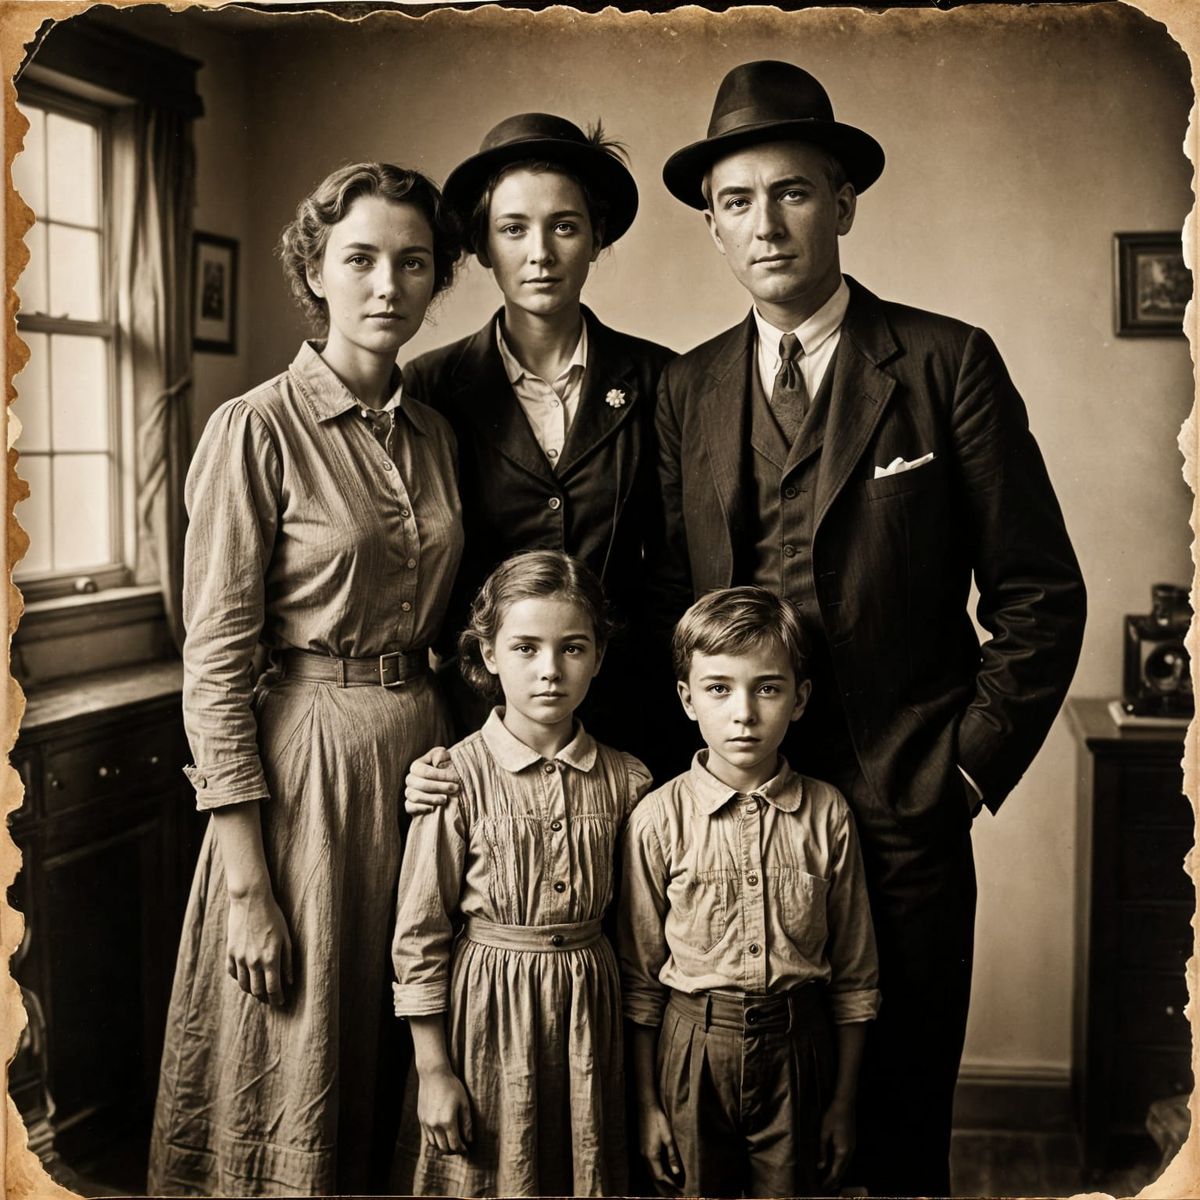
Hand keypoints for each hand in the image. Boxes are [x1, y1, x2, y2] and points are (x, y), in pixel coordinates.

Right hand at [226, 889, 292, 1006]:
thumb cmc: (273, 917)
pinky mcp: (230, 952)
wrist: (251, 900)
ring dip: (252, 990)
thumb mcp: (286, 938)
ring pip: (244, 984)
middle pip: (257, 990)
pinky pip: (233, 973)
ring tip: (259, 989)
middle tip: (270, 997)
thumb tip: (289, 981)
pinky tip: (246, 976)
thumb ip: (288, 961)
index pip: (273, 988)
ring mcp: (240, 958)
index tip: (281, 1001)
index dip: (277, 998)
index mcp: (270, 959)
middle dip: (265, 997)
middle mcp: (254, 962)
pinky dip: (240, 978)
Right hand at [405, 747, 458, 814]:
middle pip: (420, 784)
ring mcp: (409, 792)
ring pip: (414, 796)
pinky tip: (433, 808)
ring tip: (445, 799)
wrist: (446, 788)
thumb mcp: (446, 760)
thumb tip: (440, 755)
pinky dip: (421, 808)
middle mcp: (410, 779)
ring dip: (431, 798)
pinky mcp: (410, 806)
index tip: (455, 778)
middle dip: (439, 786)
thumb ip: (442, 755)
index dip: (440, 775)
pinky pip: (410, 807)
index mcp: (417, 766)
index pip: (425, 771)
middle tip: (454, 789)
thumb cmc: (446, 771)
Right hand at [417, 1065, 472, 1154]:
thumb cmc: (452, 1086)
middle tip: (460, 1148)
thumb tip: (470, 1140)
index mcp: (448, 1121)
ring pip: (434, 1145)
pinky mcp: (421, 1119)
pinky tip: (442, 1137)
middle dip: (453, 1151)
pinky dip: (435, 1141)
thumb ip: (467, 1123)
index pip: (455, 1144)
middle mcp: (435, 1125)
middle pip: (444, 1148)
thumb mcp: (464, 1103)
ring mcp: (426, 1123)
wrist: (433, 1074)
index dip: (462, 1149)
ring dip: (443, 1148)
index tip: (466, 1149)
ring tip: (451, 1144)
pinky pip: (428, 1137)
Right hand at [639, 1100, 682, 1189]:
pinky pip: (650, 1166)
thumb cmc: (659, 1120)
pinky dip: (656, 1174)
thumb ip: (672, 1156)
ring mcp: (642, 1152)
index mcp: (651, 1155)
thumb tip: (676, 1173)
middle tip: (675, 1194)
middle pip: (654, 1177)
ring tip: (669, 1189)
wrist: (647, 1107)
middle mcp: (645, 1156)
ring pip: (651, 1172)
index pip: (660, 1176)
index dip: (669, 1185)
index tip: (679, 1191)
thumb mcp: (668, 1137)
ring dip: (660, 1181)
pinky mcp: (643, 1148)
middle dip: (664, 1188)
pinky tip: (662, 1174)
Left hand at [818, 1097, 854, 1187]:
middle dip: (834, 1180)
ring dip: (838, 1173)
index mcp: (843, 1150)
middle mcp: (850, 1151)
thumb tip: (821, 1166)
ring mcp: (852, 1147)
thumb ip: (822, 1150)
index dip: (829, 1181)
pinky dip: (840, 1165)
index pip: (836, 1171)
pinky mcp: (851, 1142)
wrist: (845, 1104)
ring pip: (845, 1165)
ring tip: (829, 1181)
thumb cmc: (832, 1116)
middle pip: (842, 1170)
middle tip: (825, 1188)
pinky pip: (846, 1159)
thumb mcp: (824, 1133)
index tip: (823, 1188)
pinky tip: (835, 1166)